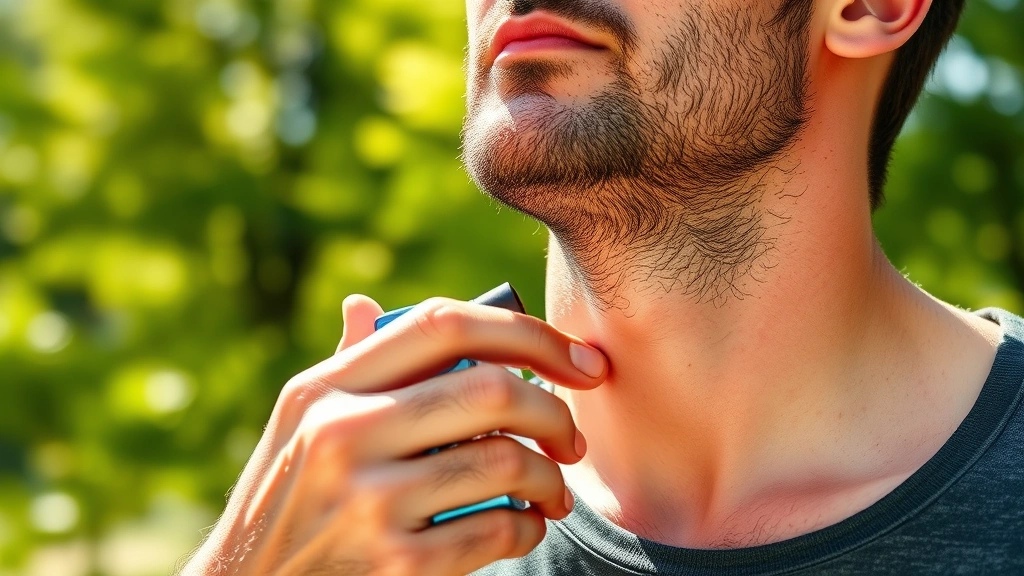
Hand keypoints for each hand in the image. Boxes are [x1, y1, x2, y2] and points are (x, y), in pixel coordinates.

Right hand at [180, 294, 607, 575]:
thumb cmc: (287, 502)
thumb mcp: (297, 428)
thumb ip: (345, 368)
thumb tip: (367, 304)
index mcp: (324, 388)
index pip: (441, 324)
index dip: (527, 330)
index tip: (577, 358)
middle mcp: (341, 433)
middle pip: (490, 388)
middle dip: (556, 412)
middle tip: (572, 438)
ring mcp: (367, 501)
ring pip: (506, 460)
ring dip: (550, 478)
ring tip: (552, 491)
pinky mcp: (394, 565)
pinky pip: (497, 529)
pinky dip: (527, 528)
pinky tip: (523, 527)